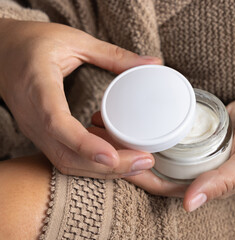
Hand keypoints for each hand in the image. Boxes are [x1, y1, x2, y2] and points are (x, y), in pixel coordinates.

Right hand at [0, 19, 160, 177]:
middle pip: (68, 154)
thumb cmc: (34, 43)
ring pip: (68, 162)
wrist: (2, 52)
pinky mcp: (43, 135)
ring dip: (104, 170)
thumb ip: (114, 54)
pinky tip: (118, 155)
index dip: (84, 143)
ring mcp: (36, 130)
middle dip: (108, 166)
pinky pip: (67, 157)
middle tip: (145, 161)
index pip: (57, 123)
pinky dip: (93, 162)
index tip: (112, 157)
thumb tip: (153, 62)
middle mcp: (34, 116)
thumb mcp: (74, 40)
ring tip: (138, 163)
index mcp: (39, 86)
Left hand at [91, 95, 234, 208]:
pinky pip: (170, 126)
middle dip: (127, 151)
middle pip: (154, 163)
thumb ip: (223, 181)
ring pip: (158, 143)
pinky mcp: (197, 127)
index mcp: (206, 180)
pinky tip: (137, 110)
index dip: (135, 175)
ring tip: (110, 118)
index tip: (111, 161)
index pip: (162, 183)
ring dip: (135, 134)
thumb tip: (189, 204)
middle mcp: (196, 165)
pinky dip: (153, 121)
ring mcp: (195, 145)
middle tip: (101, 133)